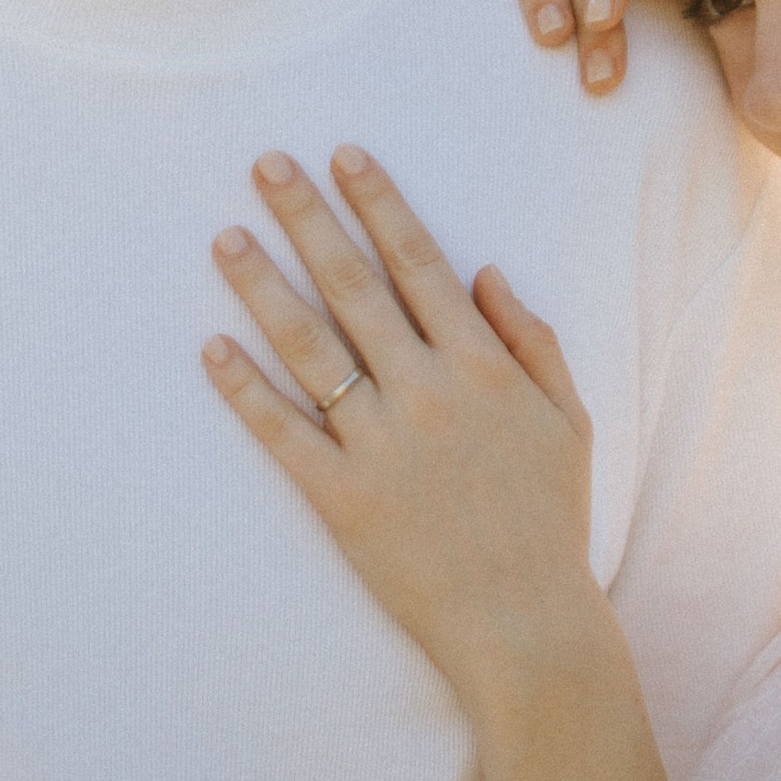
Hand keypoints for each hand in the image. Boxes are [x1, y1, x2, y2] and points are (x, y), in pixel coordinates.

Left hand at [203, 147, 605, 717]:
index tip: (343, 155)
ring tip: (224, 237)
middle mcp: (427, 391)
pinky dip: (245, 389)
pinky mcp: (342, 499)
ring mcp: (380, 444)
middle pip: (354, 286)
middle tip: (265, 165)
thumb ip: (532, 338)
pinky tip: (212, 349)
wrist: (525, 625)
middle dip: (308, 218)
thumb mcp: (568, 420)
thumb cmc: (548, 521)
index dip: (379, 204)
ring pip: (310, 347)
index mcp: (482, 366)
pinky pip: (284, 433)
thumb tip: (484, 271)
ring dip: (263, 285)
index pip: (419, 263)